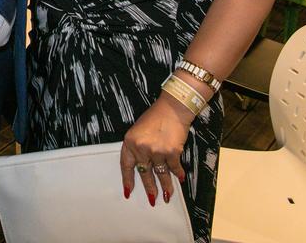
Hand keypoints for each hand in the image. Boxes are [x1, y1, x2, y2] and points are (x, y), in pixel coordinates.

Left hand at [120, 92, 191, 206]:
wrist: (173, 107)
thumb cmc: (156, 116)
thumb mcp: (139, 130)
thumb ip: (138, 147)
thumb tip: (143, 166)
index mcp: (130, 141)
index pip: (126, 165)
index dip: (127, 180)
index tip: (128, 191)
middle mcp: (141, 148)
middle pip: (144, 174)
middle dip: (149, 188)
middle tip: (152, 199)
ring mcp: (156, 151)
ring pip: (160, 174)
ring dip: (165, 186)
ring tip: (167, 196)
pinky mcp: (171, 152)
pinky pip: (174, 168)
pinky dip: (178, 174)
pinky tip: (180, 178)